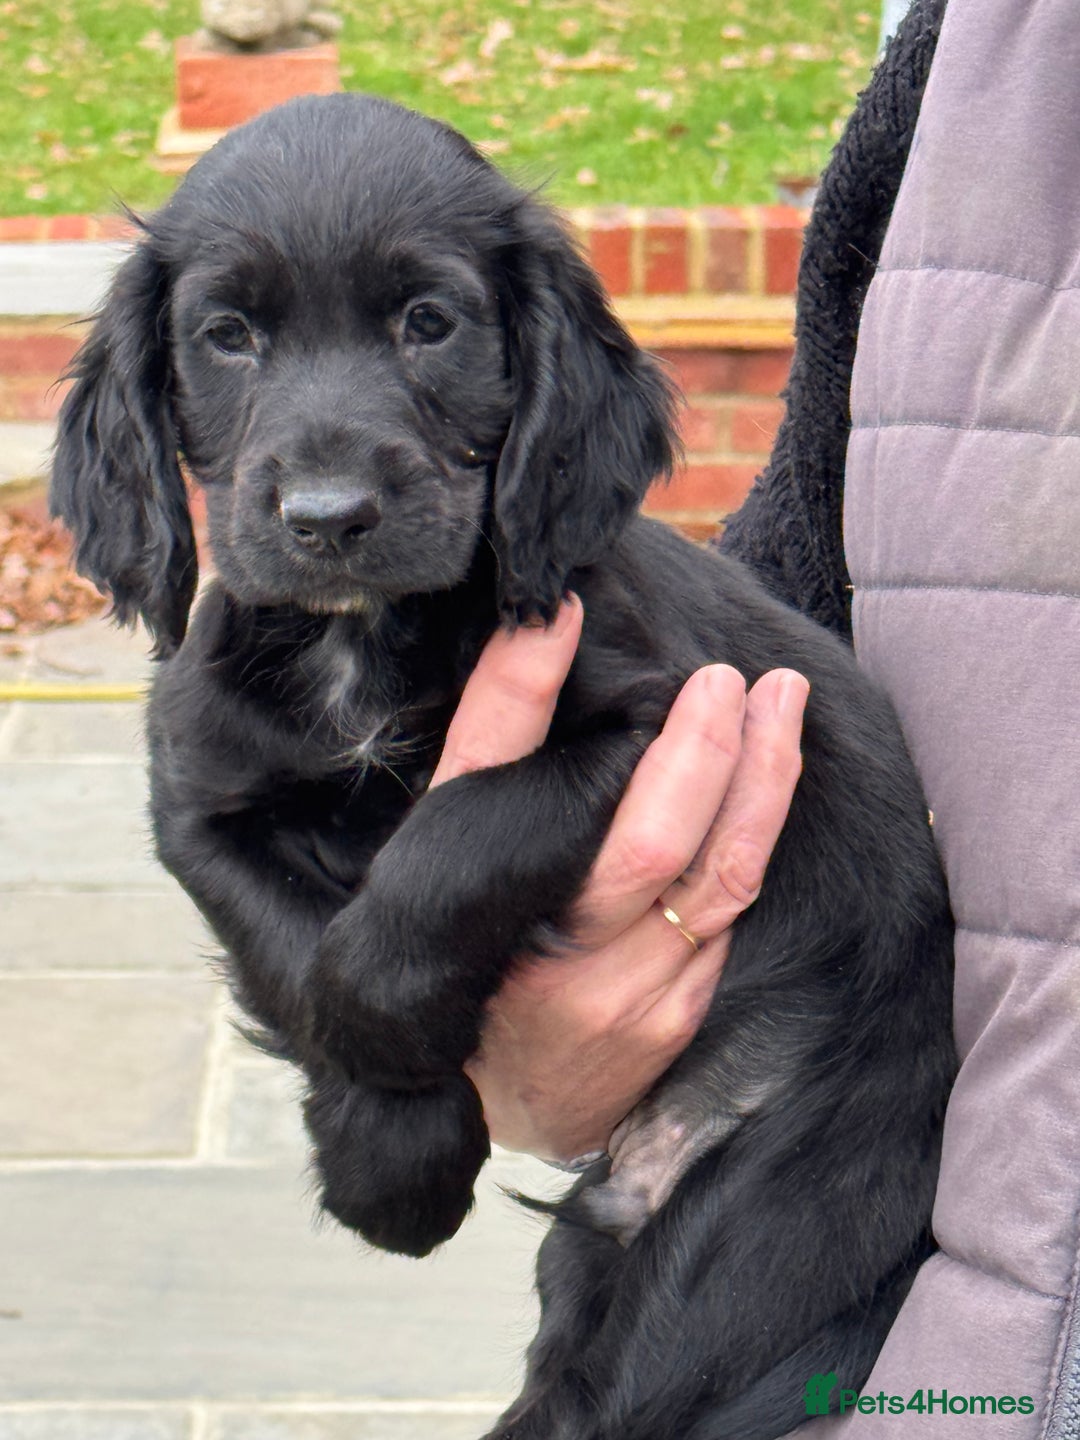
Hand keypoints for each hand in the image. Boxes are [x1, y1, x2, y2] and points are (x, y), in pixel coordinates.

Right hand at [434, 596, 808, 1163]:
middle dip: (715, 749)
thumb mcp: (450, 833)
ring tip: (779, 708)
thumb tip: (551, 615)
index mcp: (504, 908)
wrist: (482, 1087)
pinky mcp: (677, 1018)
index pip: (568, 807)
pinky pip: (730, 918)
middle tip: (733, 679)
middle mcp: (569, 966)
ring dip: (763, 784)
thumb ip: (497, 723)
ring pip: (722, 881)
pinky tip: (763, 785)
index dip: (639, 736)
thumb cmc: (460, 934)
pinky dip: (751, 841)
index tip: (686, 671)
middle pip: (661, 846)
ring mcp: (632, 1002)